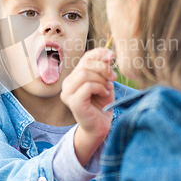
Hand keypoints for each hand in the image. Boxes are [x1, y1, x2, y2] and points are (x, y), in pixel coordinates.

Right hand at [60, 48, 116, 166]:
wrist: (100, 127)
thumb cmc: (102, 104)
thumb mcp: (104, 82)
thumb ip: (103, 68)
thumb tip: (109, 53)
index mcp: (74, 77)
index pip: (85, 58)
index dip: (100, 53)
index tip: (112, 56)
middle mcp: (67, 84)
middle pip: (85, 65)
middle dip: (103, 69)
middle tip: (113, 77)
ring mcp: (68, 93)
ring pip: (85, 74)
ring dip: (101, 80)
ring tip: (108, 88)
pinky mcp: (73, 102)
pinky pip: (87, 86)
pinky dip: (99, 88)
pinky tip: (104, 94)